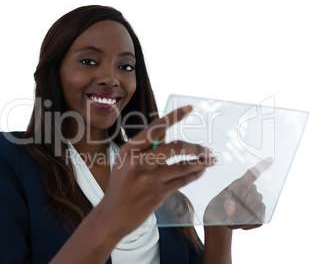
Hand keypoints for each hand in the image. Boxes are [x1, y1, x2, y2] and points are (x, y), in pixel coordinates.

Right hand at [99, 105, 215, 236]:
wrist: (112, 215)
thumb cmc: (120, 186)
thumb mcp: (124, 162)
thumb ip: (143, 149)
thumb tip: (167, 135)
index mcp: (129, 150)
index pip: (156, 128)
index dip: (174, 116)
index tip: (189, 108)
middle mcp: (139, 161)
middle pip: (176, 147)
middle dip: (196, 147)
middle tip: (206, 149)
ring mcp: (150, 178)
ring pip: (184, 165)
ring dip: (201, 161)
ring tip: (210, 159)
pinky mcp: (158, 194)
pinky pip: (183, 181)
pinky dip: (195, 174)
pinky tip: (201, 171)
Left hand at [203, 159, 271, 229]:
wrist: (218, 219)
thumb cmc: (216, 209)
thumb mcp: (214, 207)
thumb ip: (221, 205)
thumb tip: (231, 205)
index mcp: (238, 184)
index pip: (251, 174)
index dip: (261, 167)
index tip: (270, 158)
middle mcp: (250, 190)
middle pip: (254, 201)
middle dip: (240, 213)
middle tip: (227, 219)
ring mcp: (257, 201)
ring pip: (257, 211)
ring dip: (242, 220)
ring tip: (230, 222)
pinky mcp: (261, 213)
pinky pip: (258, 221)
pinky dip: (247, 226)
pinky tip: (239, 224)